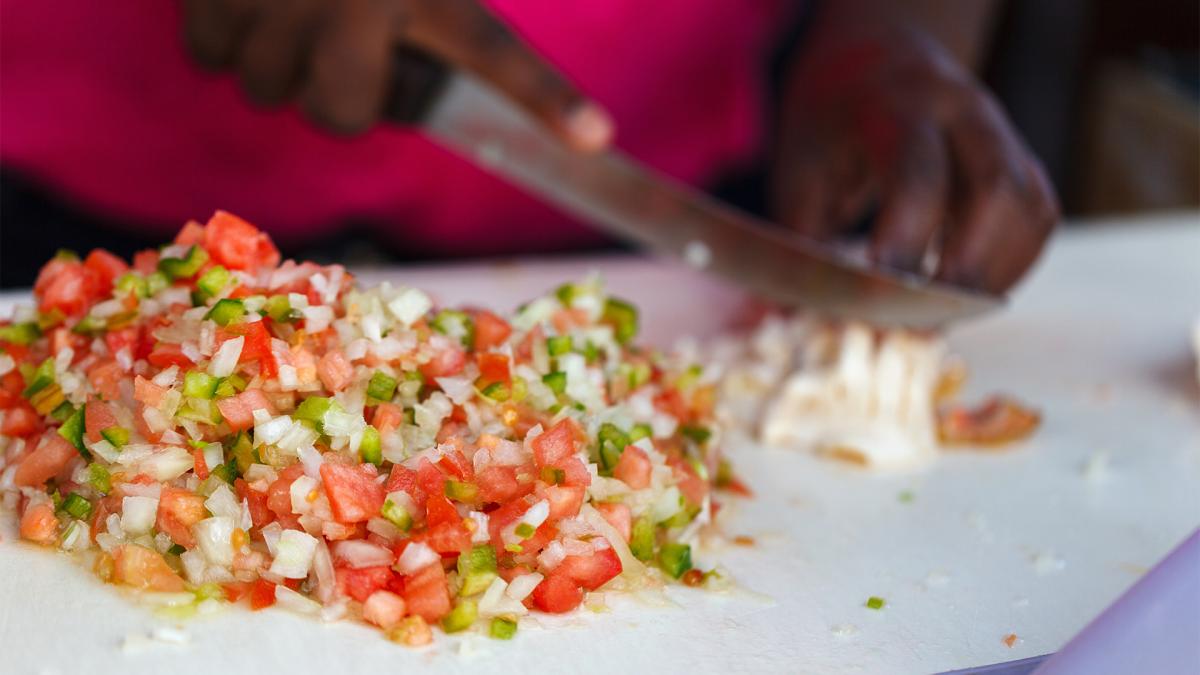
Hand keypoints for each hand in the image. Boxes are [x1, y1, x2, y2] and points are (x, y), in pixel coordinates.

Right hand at [182, 0, 612, 148]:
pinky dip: (219, 36)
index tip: (595, 137)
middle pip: (339, 115)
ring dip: (274, 63)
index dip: (546, 98)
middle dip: (338, 97)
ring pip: (264, 86)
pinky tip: (246, 1)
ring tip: (292, 11)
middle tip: (342, 53)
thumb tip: (545, 75)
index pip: (494, 51)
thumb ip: (456, 9)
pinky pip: (205, 53)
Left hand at [771, 7, 1058, 292]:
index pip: (917, 173)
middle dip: (966, 266)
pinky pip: (1037, 218)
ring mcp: (1000, 134)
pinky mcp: (1019, 161)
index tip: (881, 296)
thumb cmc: (828, 127)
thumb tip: (795, 318)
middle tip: (924, 320)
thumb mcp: (796, 172)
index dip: (906, 238)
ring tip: (942, 315)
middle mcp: (961, 111)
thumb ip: (802, 244)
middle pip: (996, 187)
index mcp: (895, 106)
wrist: (873, 61)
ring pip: (1031, 208)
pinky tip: (965, 293)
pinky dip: (1009, 266)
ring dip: (994, 273)